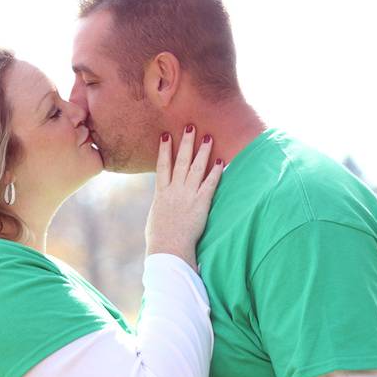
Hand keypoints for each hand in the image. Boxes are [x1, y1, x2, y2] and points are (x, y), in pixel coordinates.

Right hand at [145, 124, 223, 268]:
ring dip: (202, 152)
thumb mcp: (154, 220)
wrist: (168, 249)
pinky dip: (216, 172)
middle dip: (185, 143)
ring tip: (207, 137)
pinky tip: (221, 161)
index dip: (164, 150)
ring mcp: (187, 196)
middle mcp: (174, 191)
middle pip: (180, 161)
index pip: (162, 166)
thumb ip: (159, 209)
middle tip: (190, 127)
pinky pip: (210, 184)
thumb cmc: (160, 240)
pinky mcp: (200, 204)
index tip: (165, 136)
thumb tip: (160, 208)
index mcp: (161, 194)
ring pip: (196, 168)